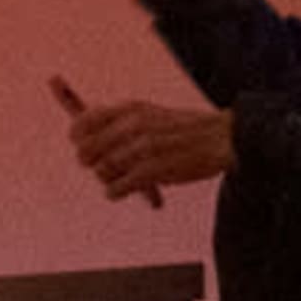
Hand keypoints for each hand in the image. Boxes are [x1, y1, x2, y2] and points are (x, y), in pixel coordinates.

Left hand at [66, 97, 236, 199]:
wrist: (222, 138)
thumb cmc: (184, 130)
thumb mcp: (150, 114)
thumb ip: (119, 122)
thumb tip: (80, 136)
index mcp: (131, 108)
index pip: (82, 123)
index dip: (78, 139)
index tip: (86, 147)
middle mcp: (132, 125)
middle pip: (84, 152)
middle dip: (90, 163)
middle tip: (107, 166)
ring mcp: (141, 148)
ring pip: (100, 173)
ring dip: (109, 179)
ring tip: (128, 177)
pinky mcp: (150, 171)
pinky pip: (113, 190)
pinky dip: (116, 193)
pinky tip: (128, 189)